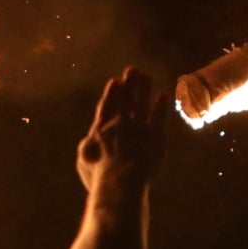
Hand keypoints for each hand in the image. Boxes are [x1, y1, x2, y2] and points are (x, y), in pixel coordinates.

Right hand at [76, 67, 168, 200]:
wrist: (119, 178)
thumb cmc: (99, 176)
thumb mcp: (86, 162)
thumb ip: (86, 149)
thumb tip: (85, 143)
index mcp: (101, 129)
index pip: (107, 107)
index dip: (112, 94)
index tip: (115, 81)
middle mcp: (120, 123)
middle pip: (126, 100)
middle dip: (129, 84)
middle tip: (132, 70)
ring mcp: (139, 128)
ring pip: (142, 103)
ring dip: (144, 88)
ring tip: (146, 76)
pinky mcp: (156, 135)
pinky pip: (159, 116)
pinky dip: (160, 106)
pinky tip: (162, 95)